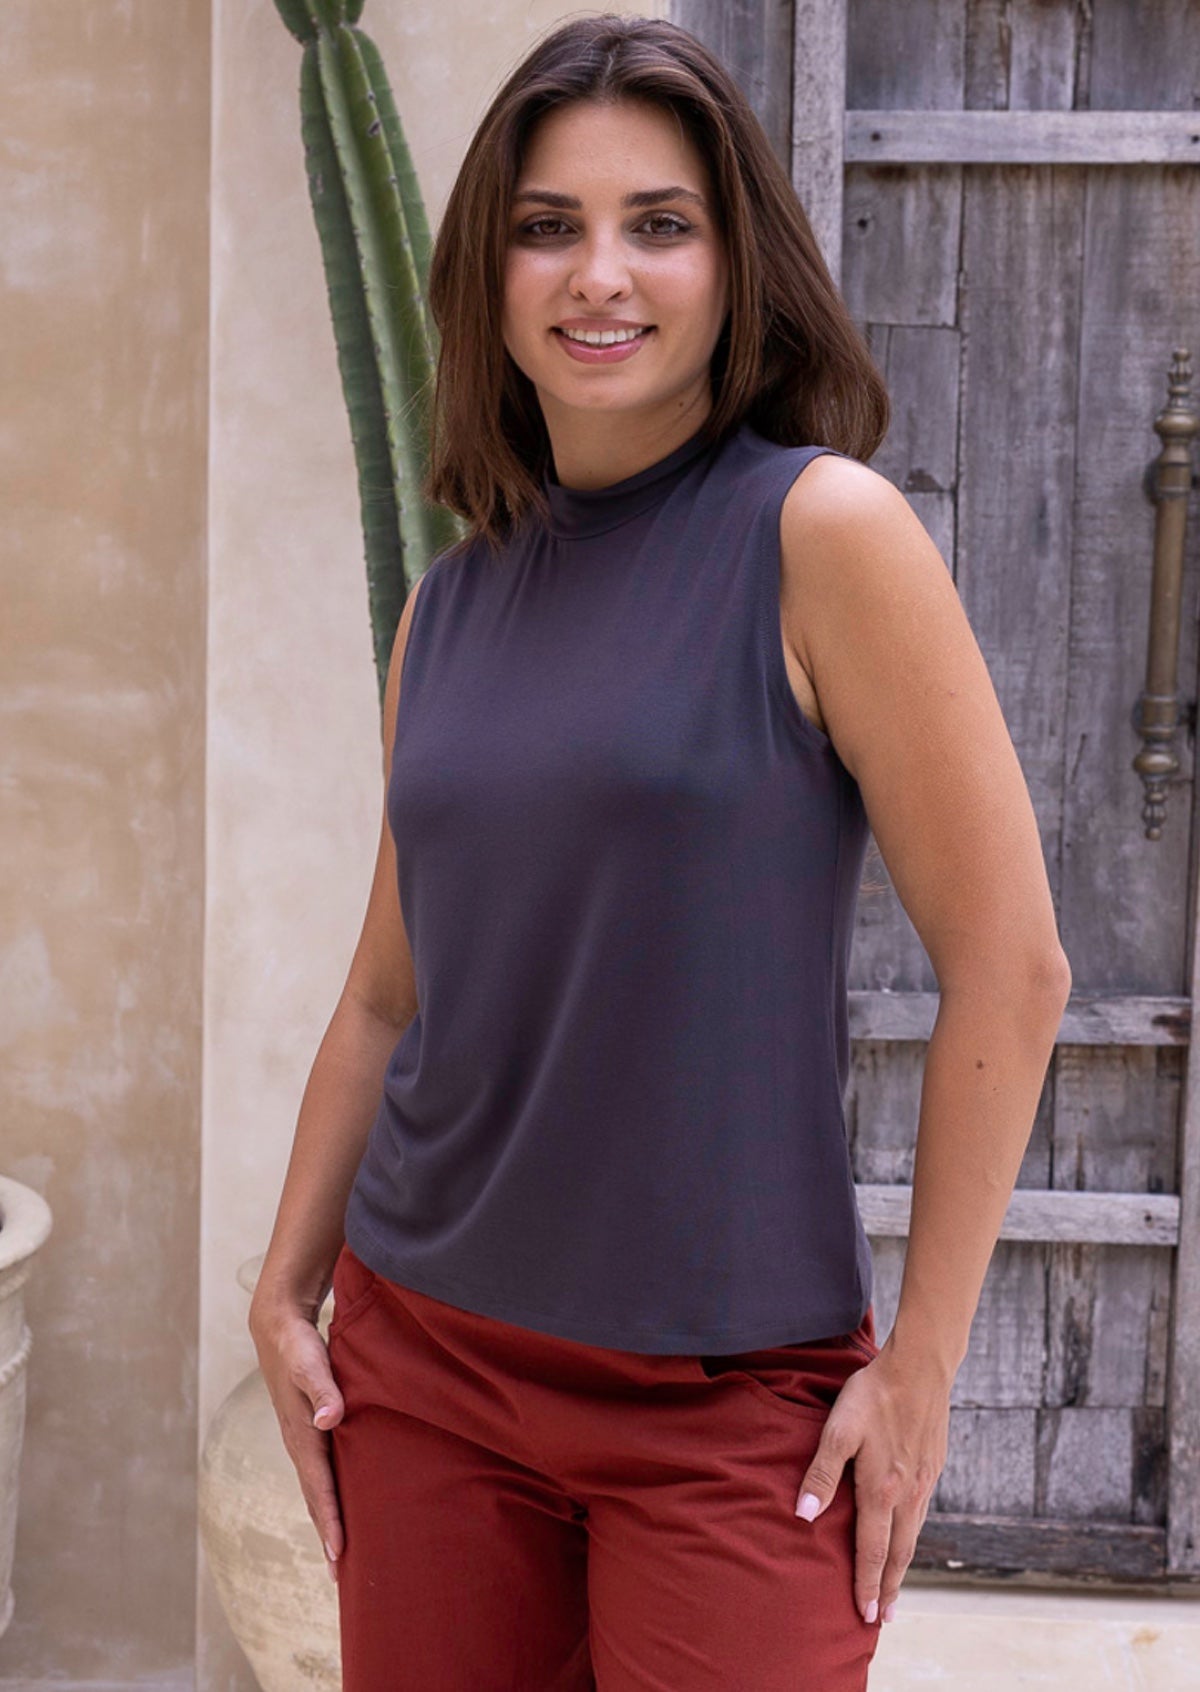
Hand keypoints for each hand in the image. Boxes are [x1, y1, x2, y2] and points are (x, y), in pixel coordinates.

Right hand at [248, 1292, 346, 1583]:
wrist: (278, 1326)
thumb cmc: (298, 1343)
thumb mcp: (311, 1360)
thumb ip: (322, 1387)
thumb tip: (330, 1419)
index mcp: (301, 1432)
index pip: (318, 1484)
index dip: (329, 1518)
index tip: (338, 1553)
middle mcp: (300, 1442)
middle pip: (314, 1497)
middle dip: (327, 1533)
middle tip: (341, 1574)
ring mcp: (303, 1437)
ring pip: (317, 1486)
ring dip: (328, 1518)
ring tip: (342, 1552)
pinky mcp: (310, 1428)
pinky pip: (321, 1470)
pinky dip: (329, 1494)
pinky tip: (343, 1503)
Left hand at [792, 1345, 950, 1625]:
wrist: (921, 1367)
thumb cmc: (873, 1395)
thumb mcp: (838, 1429)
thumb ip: (821, 1473)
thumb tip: (803, 1515)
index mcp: (882, 1489)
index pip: (872, 1550)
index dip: (866, 1584)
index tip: (864, 1616)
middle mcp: (908, 1494)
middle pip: (898, 1553)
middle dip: (889, 1588)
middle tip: (882, 1619)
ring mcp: (925, 1481)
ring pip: (913, 1536)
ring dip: (903, 1567)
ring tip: (895, 1589)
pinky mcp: (933, 1466)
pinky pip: (922, 1514)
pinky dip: (913, 1537)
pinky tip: (907, 1536)